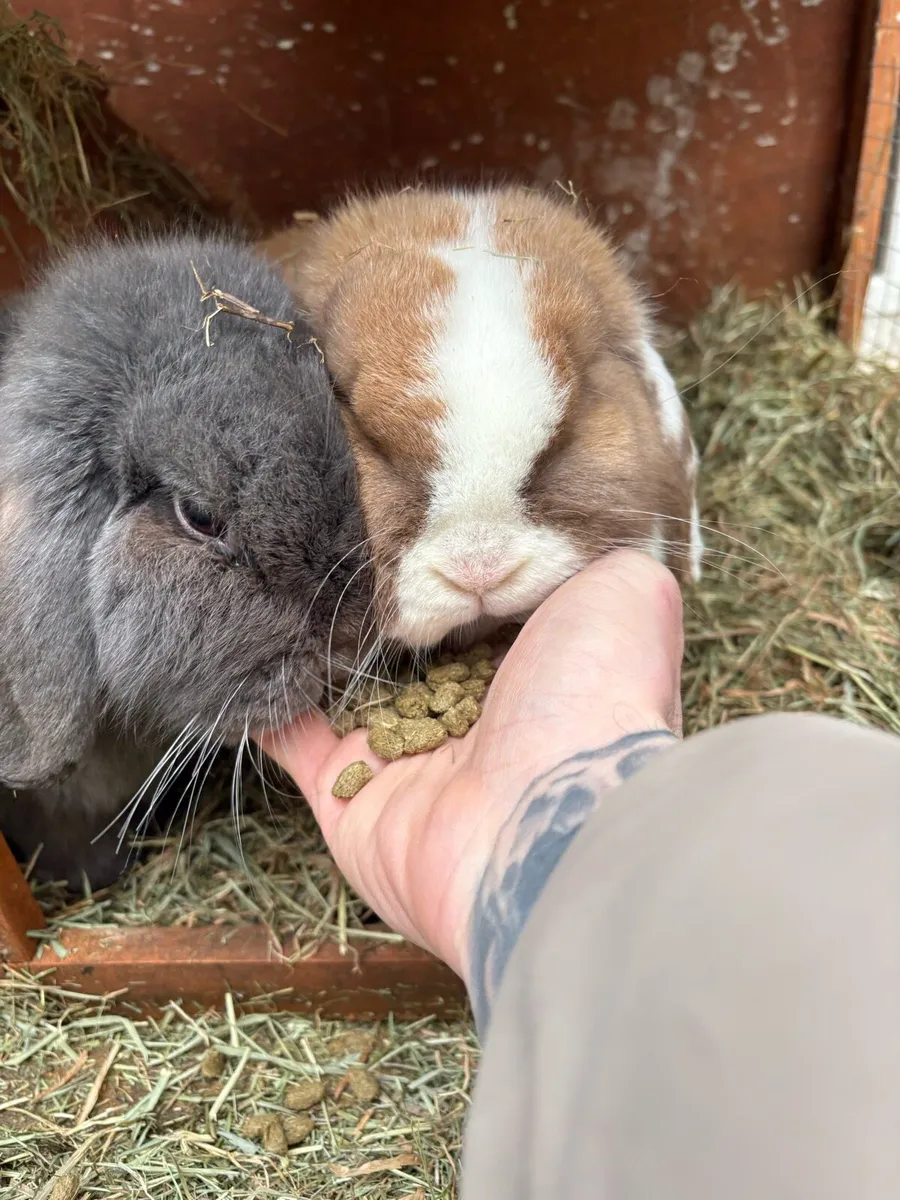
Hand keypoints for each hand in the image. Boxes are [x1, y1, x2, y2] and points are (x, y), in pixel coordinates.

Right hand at [261, 550, 683, 989]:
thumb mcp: (627, 591)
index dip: (447, 565)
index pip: (478, 608)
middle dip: (377, 601)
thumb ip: (597, 556)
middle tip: (328, 536)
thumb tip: (572, 529)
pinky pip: (293, 739)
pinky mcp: (347, 794)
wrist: (551, 820)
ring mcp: (406, 758)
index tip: (407, 513)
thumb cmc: (597, 697)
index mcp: (532, 671)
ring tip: (277, 573)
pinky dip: (268, 700)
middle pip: (408, 648)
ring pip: (346, 688)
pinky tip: (248, 642)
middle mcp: (470, 718)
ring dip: (316, 641)